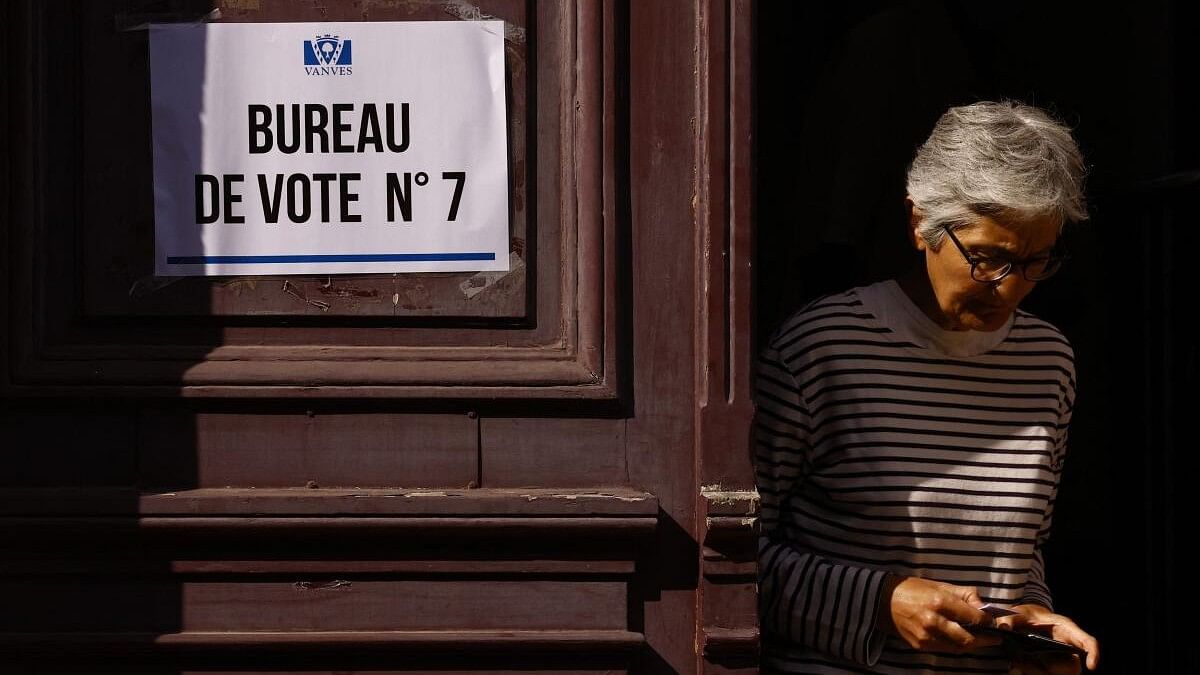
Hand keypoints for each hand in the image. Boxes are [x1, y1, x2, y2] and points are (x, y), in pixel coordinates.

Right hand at [878, 575, 1000, 652]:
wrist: (882, 601)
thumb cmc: (912, 589)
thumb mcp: (938, 585)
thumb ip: (963, 594)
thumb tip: (983, 605)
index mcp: (939, 602)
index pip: (973, 618)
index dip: (987, 621)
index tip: (994, 621)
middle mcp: (934, 621)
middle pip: (968, 639)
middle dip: (985, 639)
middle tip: (995, 637)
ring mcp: (926, 636)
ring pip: (958, 647)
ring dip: (972, 645)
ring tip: (981, 640)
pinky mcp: (920, 645)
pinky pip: (945, 649)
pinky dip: (956, 645)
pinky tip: (961, 639)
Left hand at [996, 604, 1099, 672]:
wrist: (1022, 619)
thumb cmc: (1025, 614)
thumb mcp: (1016, 613)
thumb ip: (1009, 619)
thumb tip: (1004, 628)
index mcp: (1065, 629)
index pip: (1088, 642)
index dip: (1094, 654)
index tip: (1091, 667)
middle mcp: (1066, 645)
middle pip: (1072, 666)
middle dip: (1053, 669)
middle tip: (1028, 662)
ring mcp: (1058, 657)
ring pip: (1056, 673)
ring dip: (1037, 670)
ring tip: (1017, 660)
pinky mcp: (1048, 664)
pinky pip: (1043, 673)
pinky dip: (1030, 670)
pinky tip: (1016, 662)